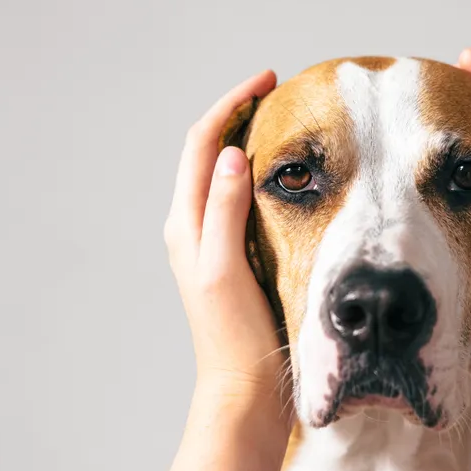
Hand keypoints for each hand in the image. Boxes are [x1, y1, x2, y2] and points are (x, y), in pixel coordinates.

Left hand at [163, 69, 286, 410]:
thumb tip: (230, 154)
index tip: (268, 80)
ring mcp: (209, 241)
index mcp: (186, 224)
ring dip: (245, 140)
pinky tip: (284, 176)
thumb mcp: (227, 268)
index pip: (202, 144)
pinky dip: (256, 173)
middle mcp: (191, 227)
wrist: (242, 389)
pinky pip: (236, 198)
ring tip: (280, 121)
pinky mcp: (229, 255)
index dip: (231, 105)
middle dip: (237, 114)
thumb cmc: (235, 336)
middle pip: (207, 152)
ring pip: (221, 173)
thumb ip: (224, 210)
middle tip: (276, 93)